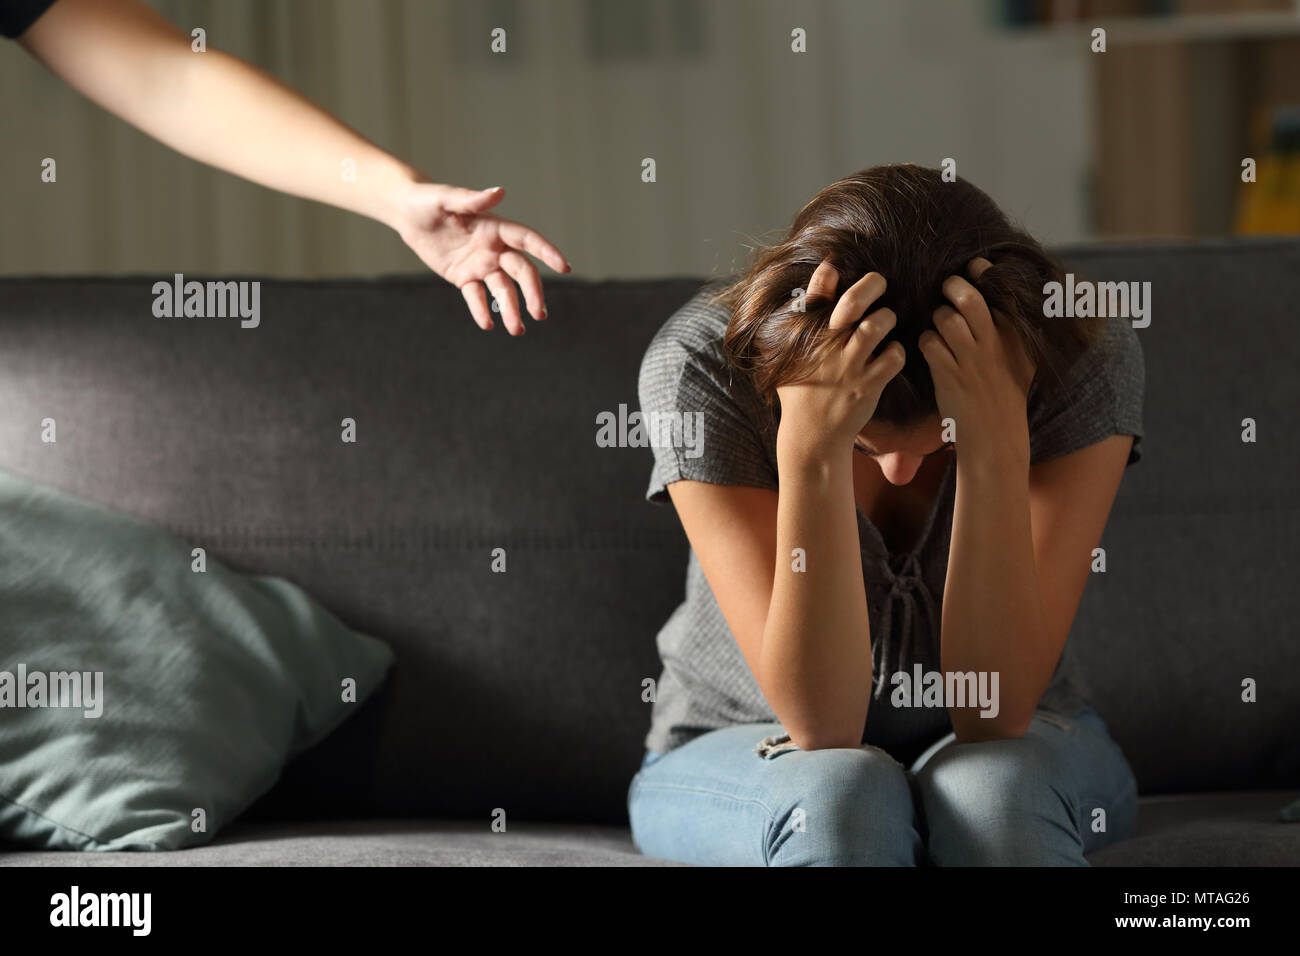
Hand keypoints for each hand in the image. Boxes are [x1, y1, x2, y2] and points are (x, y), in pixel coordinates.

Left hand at [394, 183, 570, 334]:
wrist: (409, 215)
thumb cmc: (428, 200)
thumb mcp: (447, 199)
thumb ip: (473, 199)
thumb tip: (499, 191)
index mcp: (495, 227)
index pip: (527, 240)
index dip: (547, 252)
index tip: (564, 267)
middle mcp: (494, 248)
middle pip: (521, 272)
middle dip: (532, 293)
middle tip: (539, 314)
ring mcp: (481, 265)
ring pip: (502, 290)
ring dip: (511, 309)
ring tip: (516, 330)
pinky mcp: (465, 278)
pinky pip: (476, 297)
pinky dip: (482, 311)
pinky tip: (487, 325)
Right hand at [775, 261, 905, 459]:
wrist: (812, 436)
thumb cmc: (801, 391)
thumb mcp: (790, 355)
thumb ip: (802, 316)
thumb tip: (821, 275)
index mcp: (806, 337)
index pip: (814, 294)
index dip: (827, 274)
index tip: (836, 265)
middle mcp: (826, 347)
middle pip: (852, 302)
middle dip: (872, 285)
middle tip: (881, 283)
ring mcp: (848, 366)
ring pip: (878, 324)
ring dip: (887, 318)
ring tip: (885, 323)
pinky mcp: (868, 385)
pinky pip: (894, 356)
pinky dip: (897, 352)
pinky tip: (890, 354)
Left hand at [917, 257, 1035, 466]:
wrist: (995, 435)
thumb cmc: (1007, 394)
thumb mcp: (1024, 360)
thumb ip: (1019, 329)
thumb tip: (1022, 298)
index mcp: (1014, 335)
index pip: (1000, 291)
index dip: (982, 272)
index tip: (973, 267)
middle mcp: (993, 344)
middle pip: (969, 299)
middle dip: (953, 286)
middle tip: (947, 288)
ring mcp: (970, 360)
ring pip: (945, 318)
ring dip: (936, 316)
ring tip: (939, 324)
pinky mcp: (948, 375)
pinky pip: (929, 343)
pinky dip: (925, 341)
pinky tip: (930, 347)